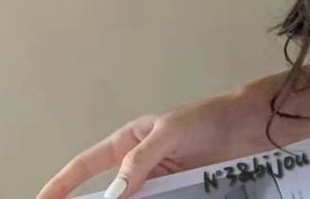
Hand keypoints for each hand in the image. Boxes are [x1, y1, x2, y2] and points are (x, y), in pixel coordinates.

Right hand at [35, 88, 272, 198]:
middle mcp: (139, 165)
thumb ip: (140, 161)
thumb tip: (114, 193)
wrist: (247, 129)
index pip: (86, 166)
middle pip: (108, 195)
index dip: (61, 185)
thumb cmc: (207, 119)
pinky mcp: (179, 195)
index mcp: (128, 142)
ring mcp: (159, 184)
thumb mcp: (169, 134)